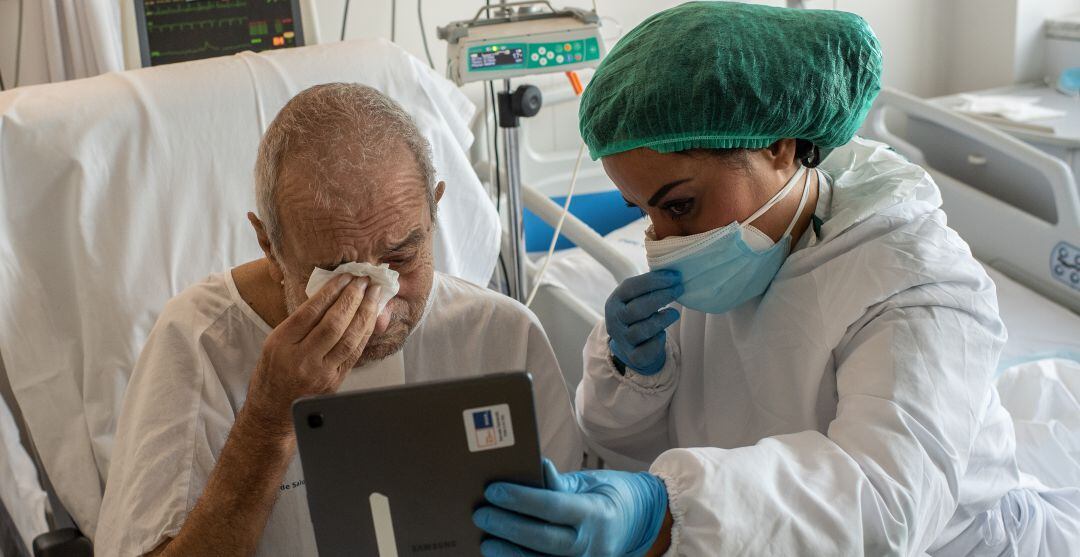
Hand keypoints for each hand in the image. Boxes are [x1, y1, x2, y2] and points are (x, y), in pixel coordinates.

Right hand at [245, 274, 380, 433]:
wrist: (272, 412)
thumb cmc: (272, 373)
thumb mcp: (274, 343)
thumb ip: (299, 323)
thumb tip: (329, 296)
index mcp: (281, 344)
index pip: (311, 312)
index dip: (331, 292)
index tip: (345, 277)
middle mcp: (301, 358)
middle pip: (333, 324)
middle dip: (353, 299)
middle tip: (364, 281)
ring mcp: (320, 373)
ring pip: (349, 339)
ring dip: (365, 313)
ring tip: (374, 294)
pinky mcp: (334, 382)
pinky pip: (354, 353)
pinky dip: (365, 333)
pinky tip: (371, 318)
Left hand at [473, 459, 668, 556]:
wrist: (641, 523)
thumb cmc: (610, 497)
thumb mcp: (590, 483)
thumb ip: (559, 482)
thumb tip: (535, 467)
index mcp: (598, 514)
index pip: (553, 506)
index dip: (520, 499)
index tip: (493, 491)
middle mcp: (593, 544)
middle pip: (543, 539)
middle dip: (508, 527)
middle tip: (481, 515)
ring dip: (510, 553)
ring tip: (486, 541)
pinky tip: (504, 555)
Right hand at [605, 270, 681, 374]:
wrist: (629, 343)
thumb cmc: (638, 313)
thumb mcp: (635, 298)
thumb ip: (648, 287)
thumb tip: (672, 273)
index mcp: (614, 301)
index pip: (630, 287)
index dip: (653, 280)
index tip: (674, 277)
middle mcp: (614, 320)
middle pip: (637, 308)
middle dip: (662, 297)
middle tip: (679, 290)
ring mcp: (622, 339)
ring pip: (643, 329)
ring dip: (662, 319)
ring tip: (675, 313)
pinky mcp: (633, 356)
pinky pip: (647, 350)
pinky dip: (658, 341)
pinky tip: (662, 333)